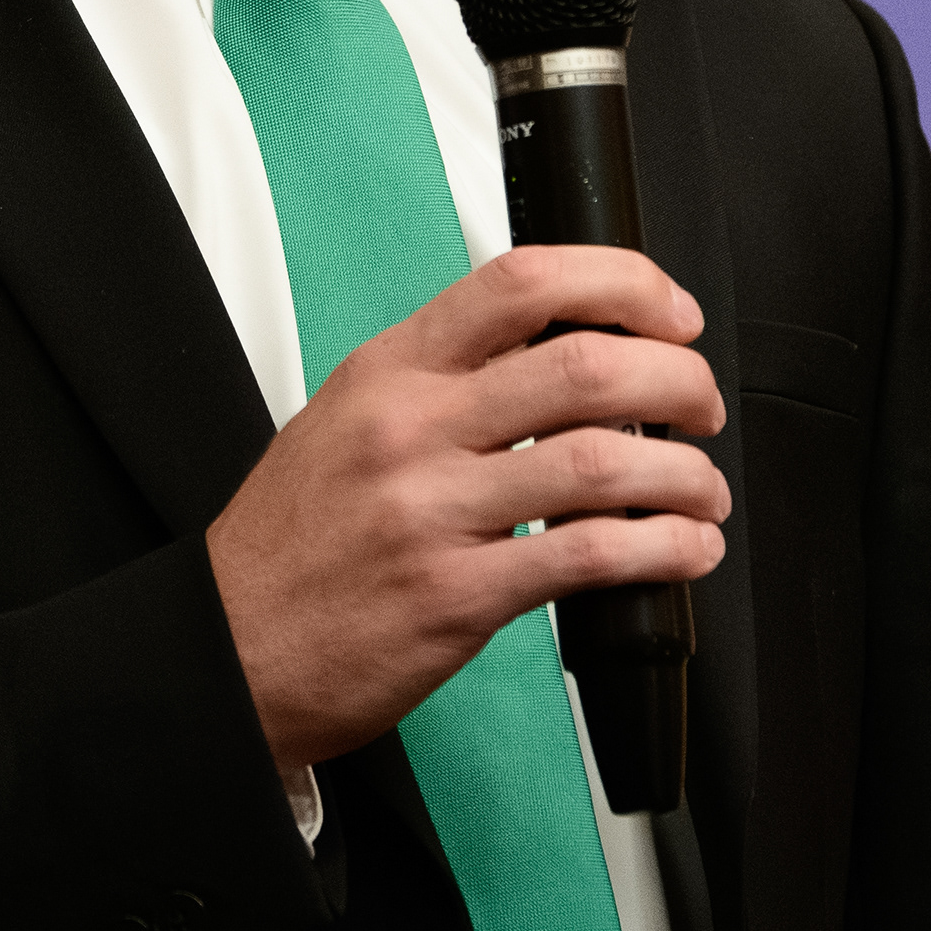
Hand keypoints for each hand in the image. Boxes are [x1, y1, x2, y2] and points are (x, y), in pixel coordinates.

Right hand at [205, 245, 729, 775]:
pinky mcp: (458, 595)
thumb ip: (442, 379)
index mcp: (388, 371)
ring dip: (682, 474)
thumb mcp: (346, 419)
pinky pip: (589, 558)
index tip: (668, 310)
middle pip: (582, 365)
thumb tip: (556, 351)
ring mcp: (434, 512)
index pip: (520, 283)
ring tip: (702, 489)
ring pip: (599, 463)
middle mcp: (412, 430)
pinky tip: (682, 551)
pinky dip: (661, 550)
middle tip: (698, 405)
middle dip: (675, 380)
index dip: (620, 283)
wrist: (228, 647)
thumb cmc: (290, 541)